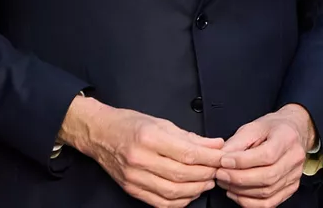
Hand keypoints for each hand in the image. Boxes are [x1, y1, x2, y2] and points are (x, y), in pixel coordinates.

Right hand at [61, 96, 224, 207]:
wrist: (100, 134)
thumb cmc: (130, 124)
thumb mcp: (162, 122)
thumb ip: (190, 137)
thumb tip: (214, 145)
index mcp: (150, 137)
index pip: (188, 153)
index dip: (210, 158)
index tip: (222, 156)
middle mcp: (140, 159)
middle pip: (182, 174)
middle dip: (206, 174)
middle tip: (218, 170)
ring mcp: (134, 177)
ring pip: (173, 192)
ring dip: (195, 189)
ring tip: (207, 181)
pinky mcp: (131, 189)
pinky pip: (160, 202)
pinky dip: (179, 201)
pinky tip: (189, 193)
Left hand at [216, 104, 314, 207]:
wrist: (293, 130)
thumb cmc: (273, 128)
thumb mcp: (253, 127)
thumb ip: (236, 143)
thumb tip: (220, 158)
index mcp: (287, 137)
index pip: (266, 155)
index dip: (242, 162)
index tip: (223, 161)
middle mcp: (295, 158)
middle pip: (267, 177)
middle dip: (238, 178)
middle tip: (220, 174)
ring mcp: (295, 175)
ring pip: (266, 192)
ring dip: (241, 191)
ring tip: (225, 182)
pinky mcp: (291, 188)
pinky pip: (269, 203)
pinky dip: (249, 202)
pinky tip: (236, 193)